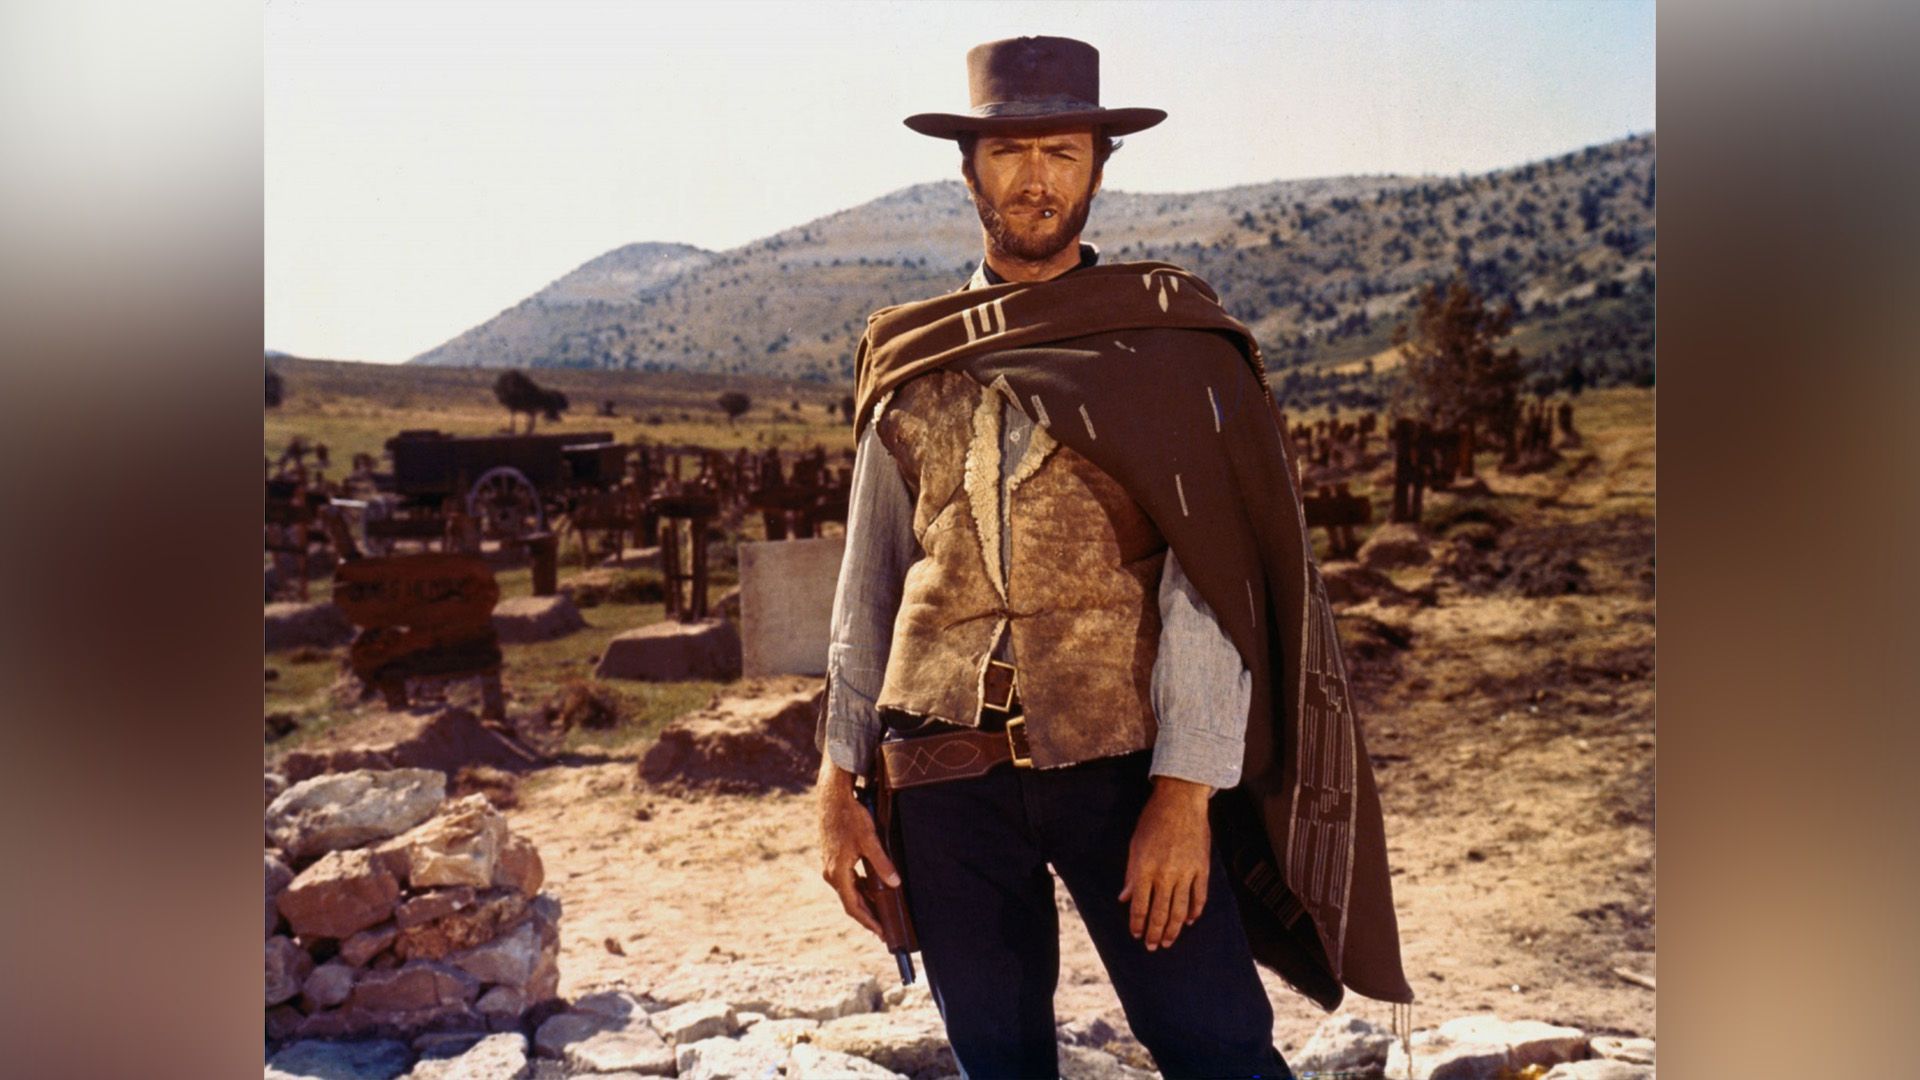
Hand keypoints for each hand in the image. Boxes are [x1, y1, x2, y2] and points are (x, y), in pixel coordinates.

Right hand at [816, 756, 900, 938]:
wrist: (832, 797)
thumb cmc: (850, 816)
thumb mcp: (869, 840)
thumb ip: (882, 864)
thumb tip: (894, 884)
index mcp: (838, 873)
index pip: (853, 907)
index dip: (868, 922)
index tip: (881, 933)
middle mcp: (831, 873)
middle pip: (850, 901)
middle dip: (868, 915)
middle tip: (883, 929)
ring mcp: (830, 866)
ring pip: (849, 890)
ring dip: (864, 901)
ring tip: (881, 910)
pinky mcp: (833, 858)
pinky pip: (847, 880)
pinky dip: (859, 887)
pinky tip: (872, 887)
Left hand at [1118, 776, 1212, 950]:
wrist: (1181, 801)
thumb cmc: (1153, 821)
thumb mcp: (1135, 846)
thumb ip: (1131, 874)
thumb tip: (1125, 898)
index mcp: (1145, 868)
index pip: (1140, 906)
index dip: (1137, 924)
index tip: (1136, 935)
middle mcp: (1166, 874)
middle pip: (1159, 913)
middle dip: (1154, 933)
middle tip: (1152, 947)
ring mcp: (1186, 872)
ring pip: (1180, 910)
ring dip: (1173, 929)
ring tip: (1168, 941)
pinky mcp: (1202, 868)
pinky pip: (1200, 896)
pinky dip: (1195, 911)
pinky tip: (1189, 921)